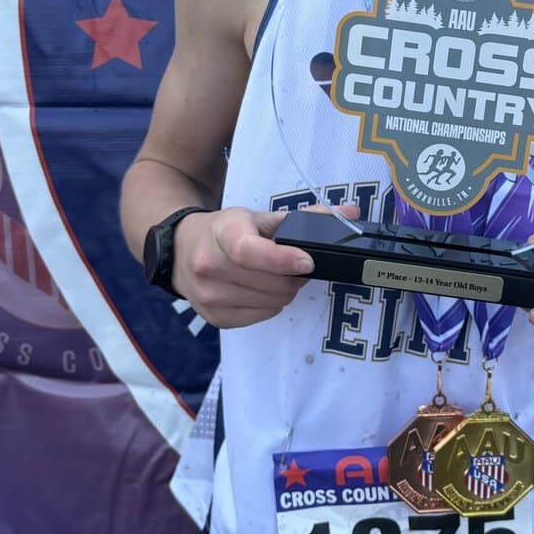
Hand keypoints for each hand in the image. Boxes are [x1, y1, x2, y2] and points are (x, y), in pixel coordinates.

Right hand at [171, 204, 356, 328]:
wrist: (182, 251)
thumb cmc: (226, 231)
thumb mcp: (259, 217)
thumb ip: (306, 217)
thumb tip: (351, 214)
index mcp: (222, 233)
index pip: (251, 251)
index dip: (283, 260)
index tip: (306, 262)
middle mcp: (210, 266)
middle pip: (272, 284)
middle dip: (294, 276)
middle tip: (297, 265)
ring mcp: (208, 296)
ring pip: (272, 303)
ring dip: (284, 291)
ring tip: (277, 276)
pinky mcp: (213, 318)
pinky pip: (261, 316)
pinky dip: (270, 304)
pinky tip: (261, 289)